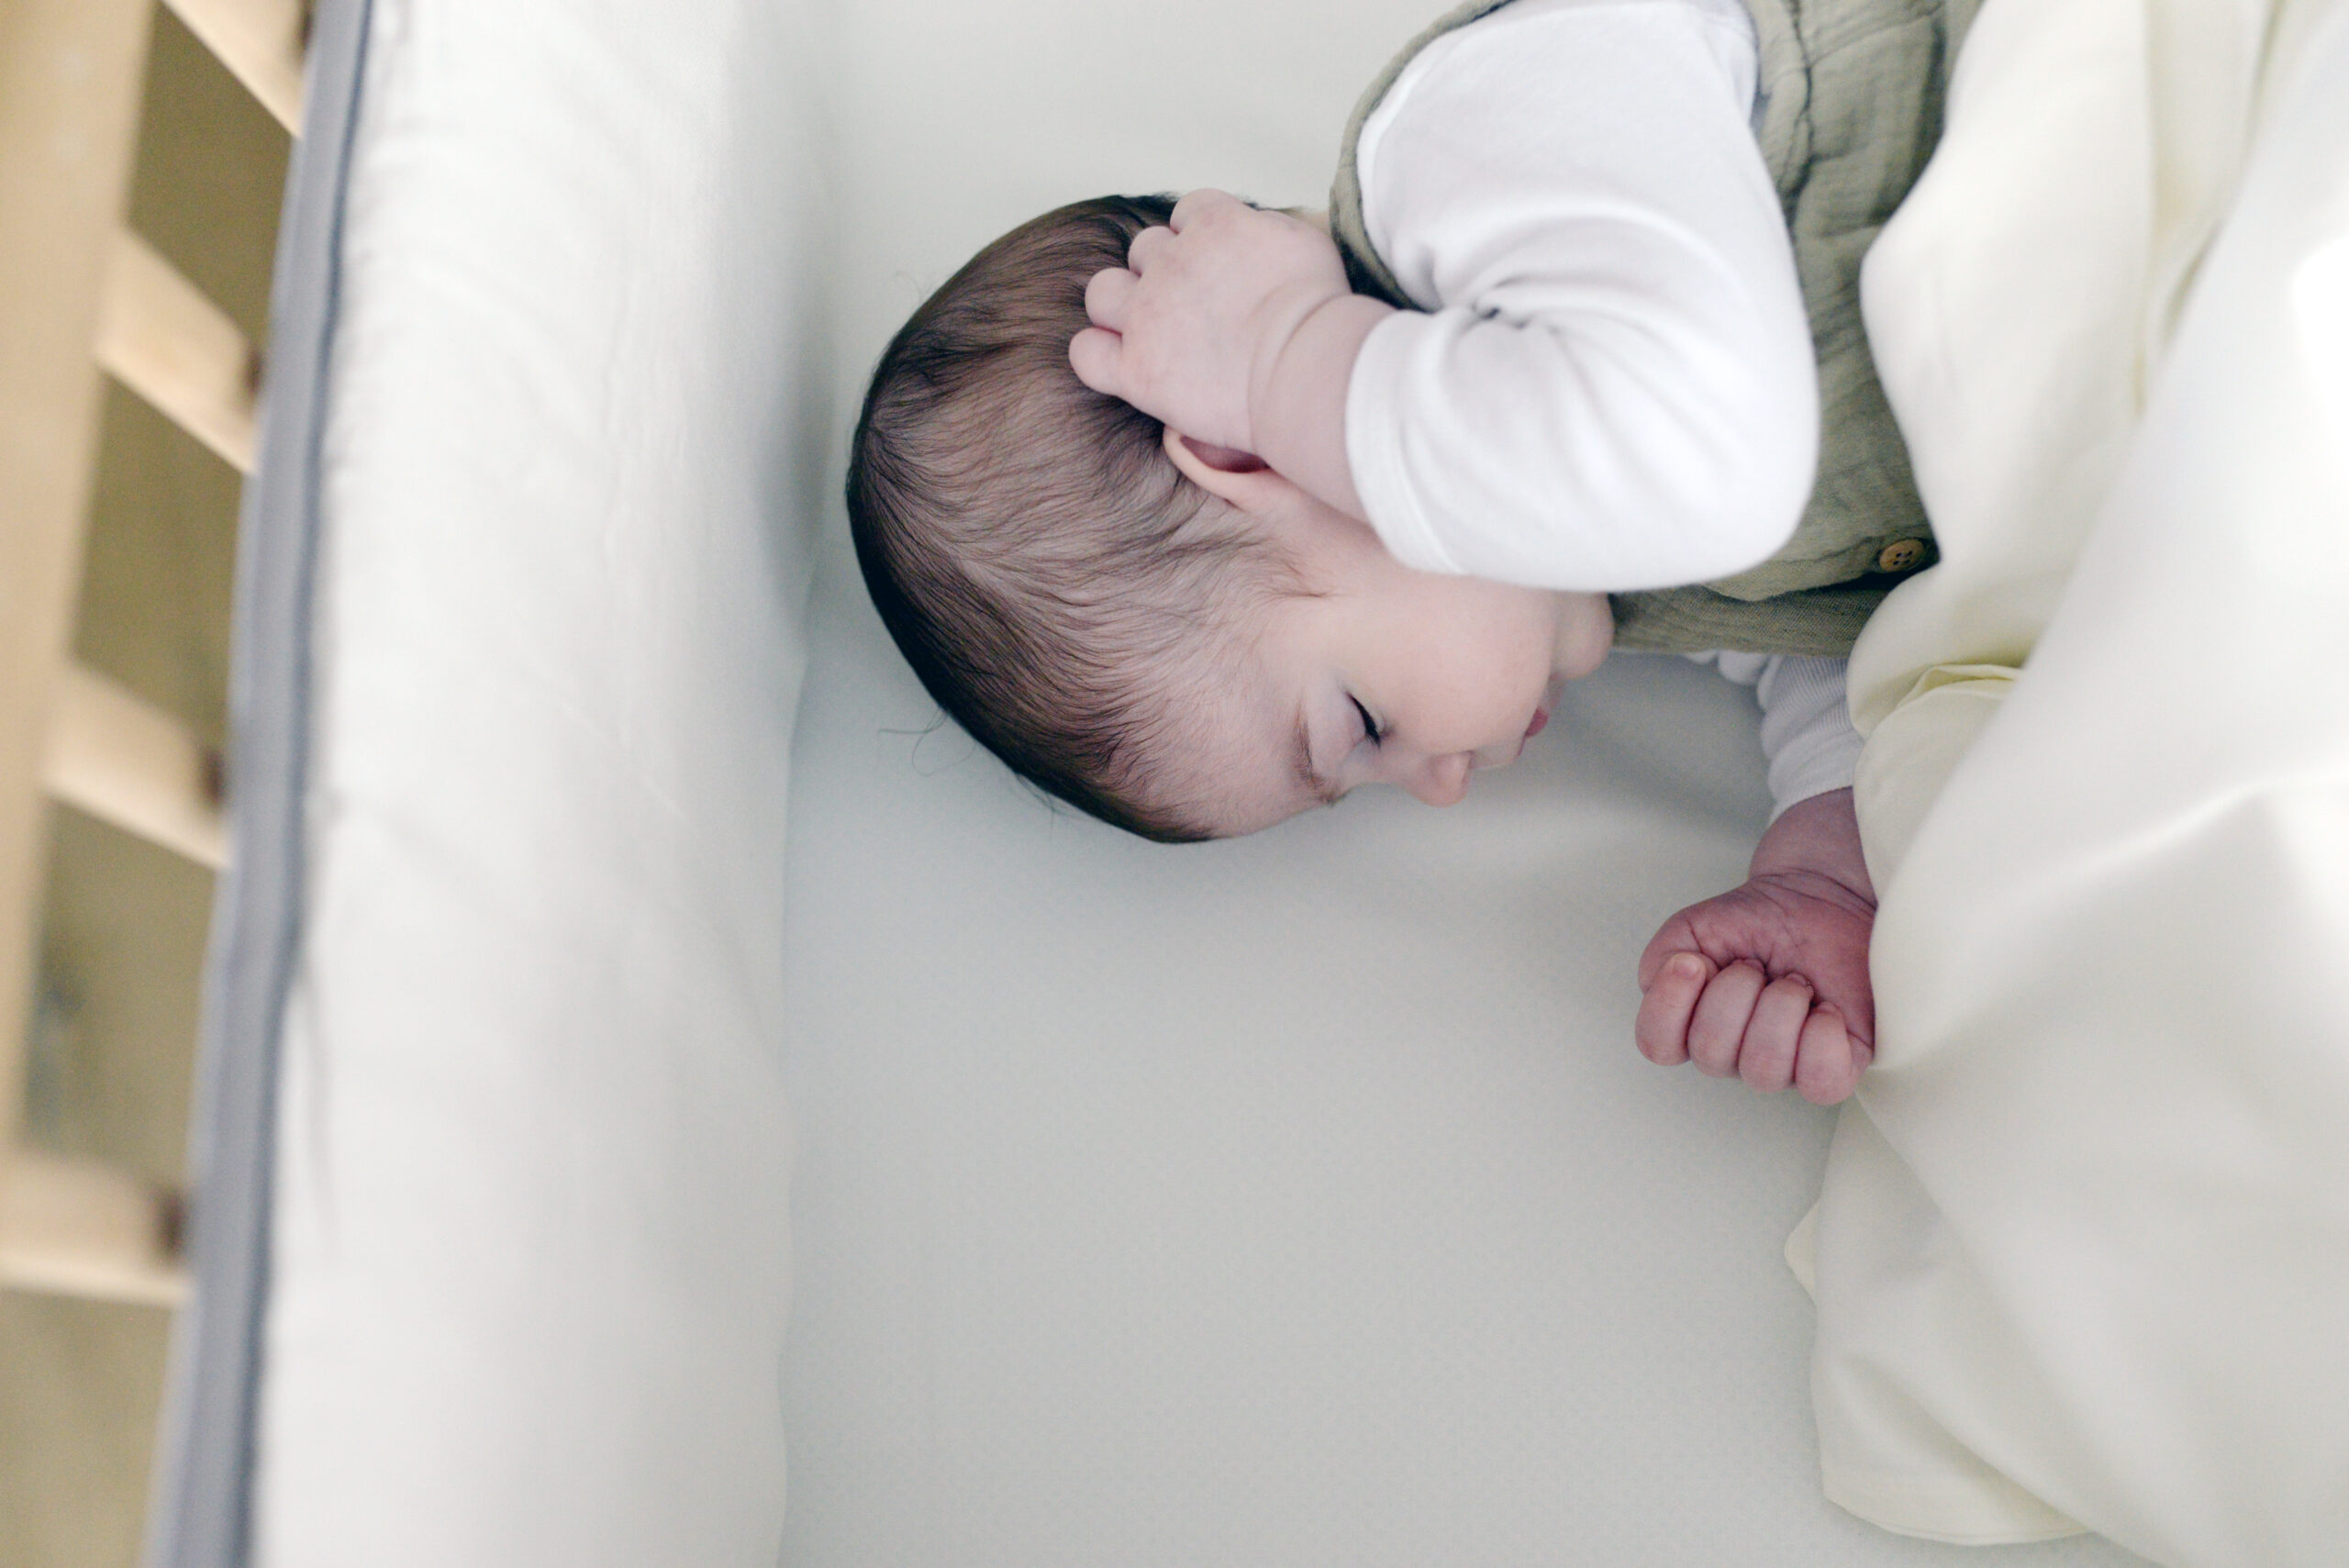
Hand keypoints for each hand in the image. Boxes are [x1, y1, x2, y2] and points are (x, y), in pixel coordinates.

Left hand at [1069, 190, 1350, 457]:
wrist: (1307, 368)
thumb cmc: (1321, 312)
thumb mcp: (1305, 242)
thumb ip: (1267, 231)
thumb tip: (1254, 235)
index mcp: (1214, 222)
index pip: (1188, 212)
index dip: (1200, 241)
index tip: (1220, 270)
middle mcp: (1171, 260)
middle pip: (1145, 250)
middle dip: (1163, 274)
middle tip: (1195, 311)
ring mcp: (1146, 314)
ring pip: (1103, 291)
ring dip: (1121, 306)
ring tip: (1152, 334)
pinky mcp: (1135, 368)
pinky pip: (1086, 353)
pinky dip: (1097, 356)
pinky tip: (1122, 367)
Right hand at [1633, 790, 1876, 1103]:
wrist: (1816, 902)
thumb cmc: (1756, 924)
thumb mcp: (1691, 928)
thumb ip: (1661, 958)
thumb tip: (1675, 978)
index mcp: (1691, 1027)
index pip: (1658, 1046)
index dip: (1671, 1004)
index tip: (1695, 960)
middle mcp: (1732, 1056)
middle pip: (1711, 1053)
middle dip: (1736, 991)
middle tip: (1756, 964)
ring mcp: (1782, 1069)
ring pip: (1763, 1068)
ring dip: (1780, 1007)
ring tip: (1795, 980)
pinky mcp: (1834, 1069)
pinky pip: (1821, 1082)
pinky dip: (1822, 1039)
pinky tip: (1824, 1008)